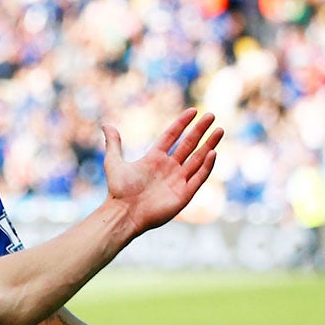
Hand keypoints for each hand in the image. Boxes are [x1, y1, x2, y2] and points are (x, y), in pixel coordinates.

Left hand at [103, 109, 220, 235]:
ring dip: (209, 145)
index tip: (193, 111)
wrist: (124, 213)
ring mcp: (178, 180)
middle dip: (200, 130)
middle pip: (189, 145)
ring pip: (198, 159)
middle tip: (211, 115)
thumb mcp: (113, 163)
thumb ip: (114, 144)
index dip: (182, 123)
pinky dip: (206, 166)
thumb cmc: (118, 191)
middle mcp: (169, 168)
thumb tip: (105, 125)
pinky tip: (213, 152)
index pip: (172, 136)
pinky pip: (199, 178)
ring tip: (219, 130)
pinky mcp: (184, 194)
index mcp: (154, 158)